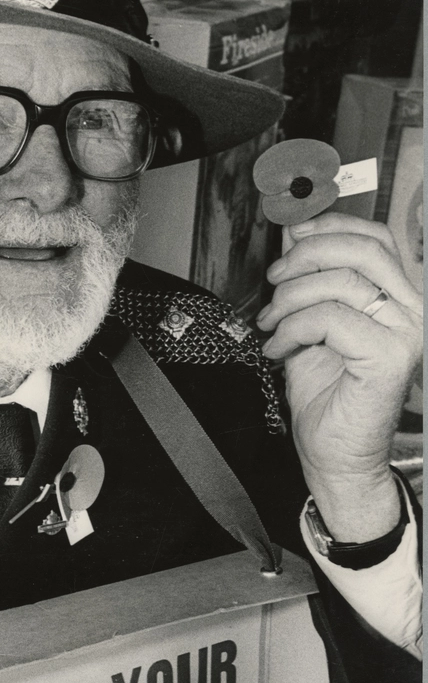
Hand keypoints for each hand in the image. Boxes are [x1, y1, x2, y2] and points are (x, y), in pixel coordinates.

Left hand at [256, 212, 422, 540]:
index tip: (291, 236)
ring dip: (290, 299)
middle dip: (306, 256)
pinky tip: (279, 348)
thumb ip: (306, 278)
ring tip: (272, 325)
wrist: (334, 455)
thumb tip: (293, 231)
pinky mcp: (390, 357)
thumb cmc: (326, 397)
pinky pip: (331, 318)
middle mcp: (410, 311)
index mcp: (396, 298)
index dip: (329, 227)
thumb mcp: (306, 322)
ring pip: (340, 283)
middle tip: (275, 281)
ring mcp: (406, 333)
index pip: (374, 238)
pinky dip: (293, 328)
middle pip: (361, 249)